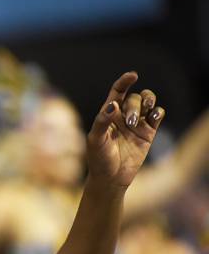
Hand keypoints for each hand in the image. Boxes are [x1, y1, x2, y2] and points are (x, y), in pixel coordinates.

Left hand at [86, 72, 164, 187]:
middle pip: (134, 98)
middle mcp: (123, 116)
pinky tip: (153, 117)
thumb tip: (113, 105)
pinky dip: (158, 112)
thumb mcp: (95, 140)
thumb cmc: (98, 159)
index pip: (117, 92)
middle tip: (130, 122)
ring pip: (147, 101)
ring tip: (148, 110)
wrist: (110, 178)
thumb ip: (102, 121)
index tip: (132, 75)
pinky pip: (157, 115)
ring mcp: (136, 123)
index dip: (124, 81)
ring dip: (149, 101)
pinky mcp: (148, 132)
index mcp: (108, 114)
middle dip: (134, 106)